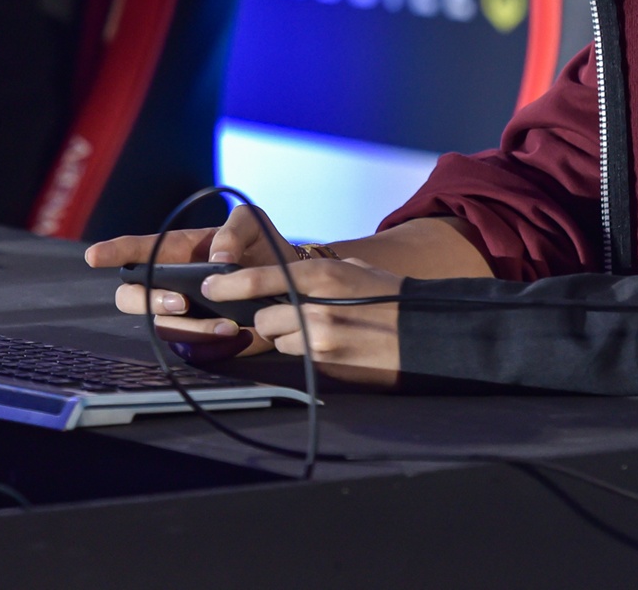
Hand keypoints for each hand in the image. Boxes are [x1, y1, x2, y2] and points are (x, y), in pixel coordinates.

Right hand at [85, 204, 289, 361]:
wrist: (288, 282)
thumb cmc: (261, 247)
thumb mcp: (251, 223)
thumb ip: (233, 231)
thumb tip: (218, 260)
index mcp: (176, 251)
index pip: (137, 251)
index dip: (113, 252)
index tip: (94, 257)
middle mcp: (169, 282)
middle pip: (130, 296)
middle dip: (147, 301)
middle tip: (180, 302)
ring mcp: (181, 312)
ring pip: (161, 326)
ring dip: (191, 328)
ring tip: (228, 323)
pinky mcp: (198, 337)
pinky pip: (189, 347)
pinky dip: (209, 342)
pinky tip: (235, 332)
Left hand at [209, 257, 403, 386]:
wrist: (426, 332)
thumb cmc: (390, 296)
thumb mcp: (353, 270)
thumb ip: (315, 273)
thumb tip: (283, 277)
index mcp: (322, 276)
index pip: (260, 280)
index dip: (229, 284)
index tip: (210, 286)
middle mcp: (316, 310)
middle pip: (264, 320)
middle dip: (269, 319)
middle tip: (291, 315)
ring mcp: (321, 342)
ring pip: (281, 342)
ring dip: (290, 337)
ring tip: (321, 331)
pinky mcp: (328, 367)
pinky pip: (301, 358)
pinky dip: (307, 353)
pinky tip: (332, 345)